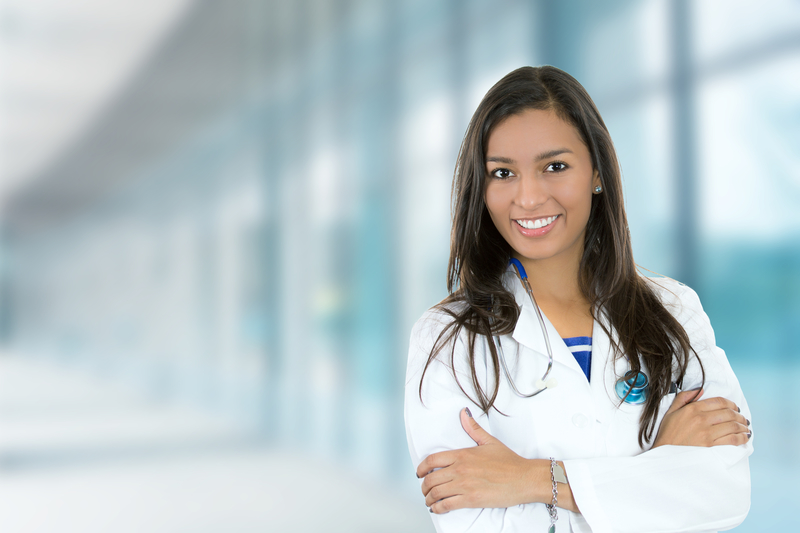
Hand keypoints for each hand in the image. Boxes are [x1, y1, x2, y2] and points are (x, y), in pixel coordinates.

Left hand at [416, 408, 543, 513]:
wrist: (524, 478)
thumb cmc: (509, 461)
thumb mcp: (489, 441)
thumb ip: (473, 428)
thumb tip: (463, 413)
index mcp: (462, 454)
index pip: (432, 459)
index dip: (421, 468)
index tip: (419, 473)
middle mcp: (460, 469)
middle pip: (430, 479)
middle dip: (424, 486)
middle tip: (425, 489)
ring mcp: (464, 485)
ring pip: (436, 493)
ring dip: (429, 498)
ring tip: (430, 501)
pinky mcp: (471, 500)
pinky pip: (446, 505)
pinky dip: (438, 508)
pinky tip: (437, 508)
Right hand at [653, 389, 750, 447]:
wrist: (664, 453)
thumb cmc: (668, 434)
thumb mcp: (671, 411)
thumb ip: (684, 398)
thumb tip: (700, 390)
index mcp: (692, 409)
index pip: (719, 402)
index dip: (731, 403)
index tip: (735, 407)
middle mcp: (701, 419)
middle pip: (729, 413)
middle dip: (739, 415)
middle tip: (742, 418)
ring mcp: (707, 433)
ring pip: (733, 426)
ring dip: (743, 426)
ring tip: (745, 427)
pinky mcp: (711, 446)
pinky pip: (732, 439)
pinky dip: (741, 438)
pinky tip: (744, 437)